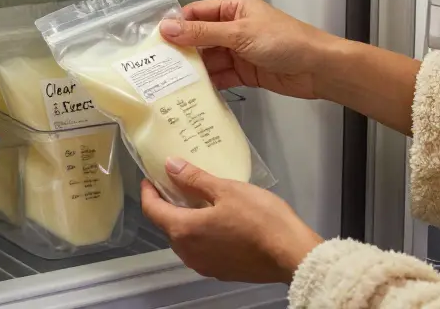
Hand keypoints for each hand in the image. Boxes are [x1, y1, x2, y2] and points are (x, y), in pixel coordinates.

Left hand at [140, 159, 322, 284]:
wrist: (291, 254)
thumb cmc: (260, 218)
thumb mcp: (227, 190)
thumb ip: (195, 179)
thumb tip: (170, 166)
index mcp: (184, 230)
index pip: (152, 211)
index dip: (148, 192)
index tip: (150, 178)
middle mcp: (188, 253)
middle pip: (168, 226)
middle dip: (168, 205)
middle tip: (177, 184)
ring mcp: (205, 266)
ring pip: (185, 240)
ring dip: (185, 220)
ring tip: (198, 201)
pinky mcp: (221, 272)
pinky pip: (201, 250)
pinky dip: (201, 234)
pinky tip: (217, 222)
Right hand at [160, 0, 329, 99]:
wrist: (318, 69)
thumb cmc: (282, 41)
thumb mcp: (239, 33)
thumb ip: (202, 33)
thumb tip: (166, 29)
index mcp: (233, 8)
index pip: (196, 13)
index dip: (175, 26)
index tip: (152, 42)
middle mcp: (233, 27)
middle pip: (199, 38)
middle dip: (180, 51)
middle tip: (153, 68)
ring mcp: (238, 51)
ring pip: (208, 59)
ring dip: (192, 70)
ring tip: (165, 84)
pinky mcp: (245, 72)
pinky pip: (220, 76)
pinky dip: (207, 84)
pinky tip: (189, 94)